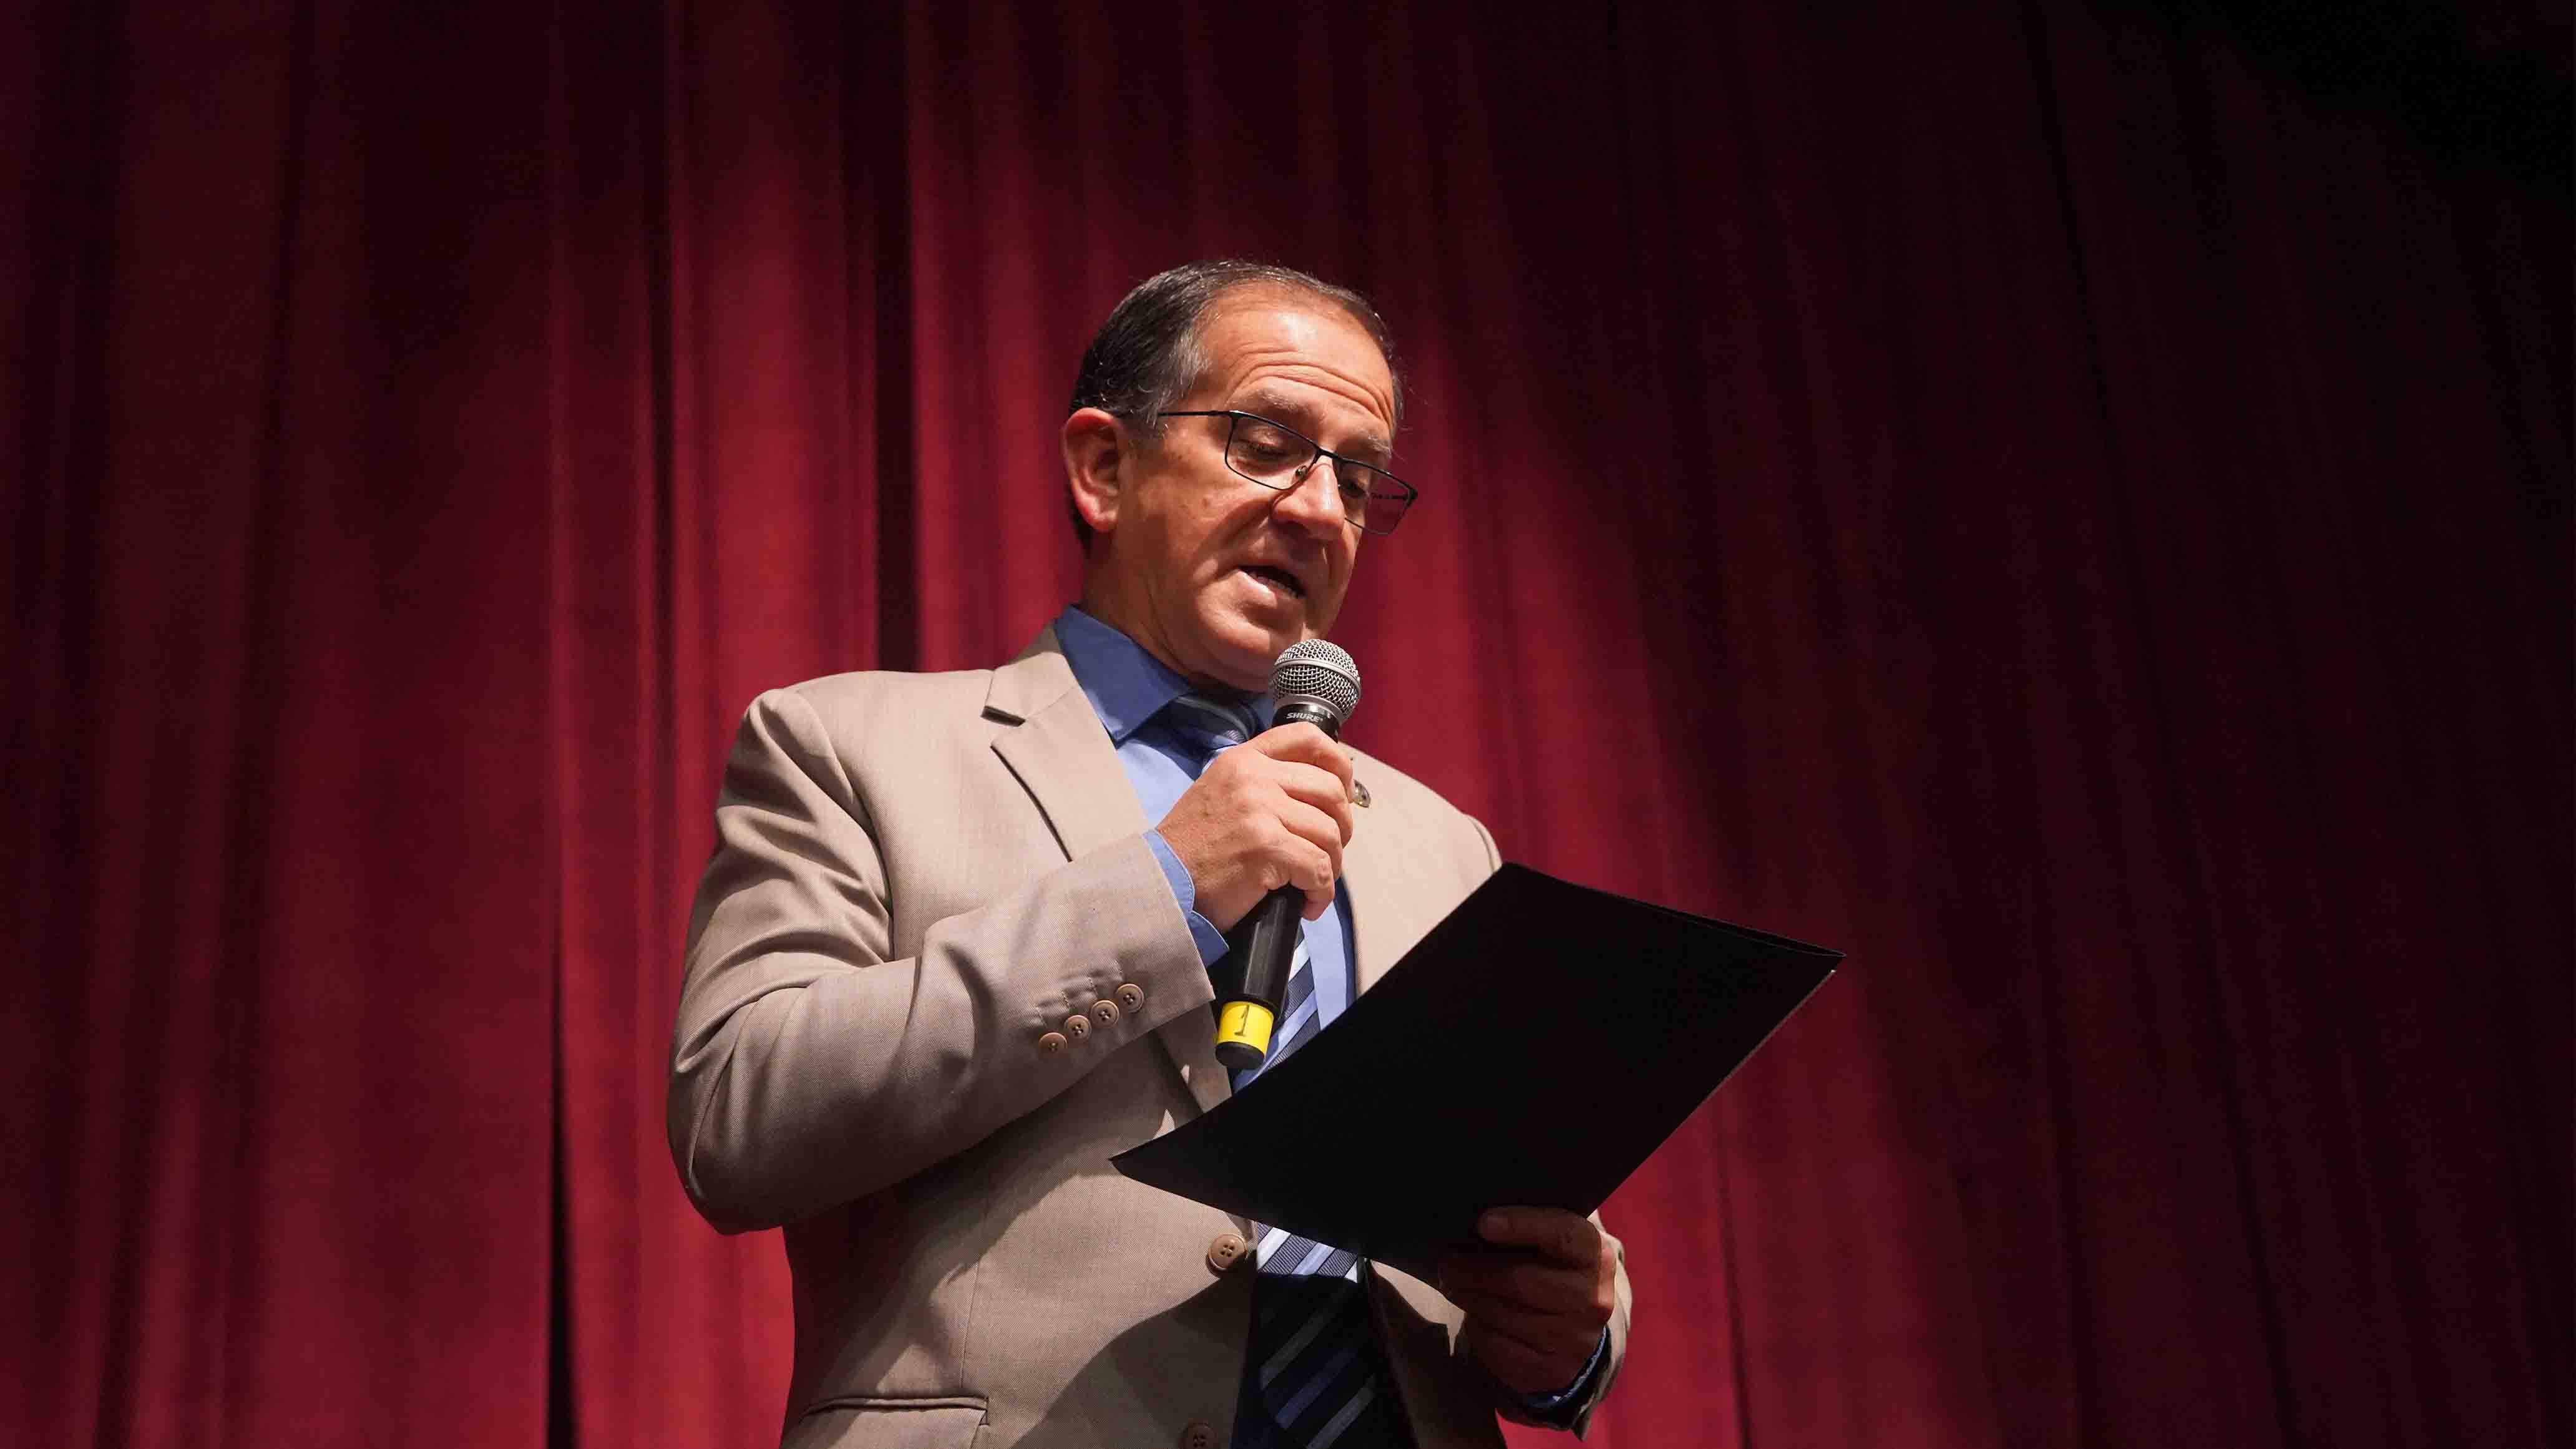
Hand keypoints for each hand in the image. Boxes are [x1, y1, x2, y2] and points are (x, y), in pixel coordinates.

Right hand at [1155, 723, 1355, 929]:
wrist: (1161, 882)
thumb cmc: (1192, 847)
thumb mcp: (1221, 792)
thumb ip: (1262, 782)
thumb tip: (1318, 792)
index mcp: (1244, 759)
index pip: (1307, 737)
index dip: (1339, 763)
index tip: (1345, 791)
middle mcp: (1253, 777)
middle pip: (1330, 790)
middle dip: (1342, 826)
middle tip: (1330, 850)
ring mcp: (1260, 810)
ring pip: (1330, 833)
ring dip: (1332, 864)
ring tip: (1314, 882)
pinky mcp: (1265, 847)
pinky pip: (1318, 868)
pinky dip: (1321, 892)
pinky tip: (1309, 903)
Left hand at [1439, 1207, 1615, 1397]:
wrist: (1578, 1327)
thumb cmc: (1554, 1269)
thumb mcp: (1555, 1243)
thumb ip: (1531, 1228)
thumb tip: (1477, 1224)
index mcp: (1596, 1255)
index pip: (1562, 1235)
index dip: (1521, 1225)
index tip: (1483, 1222)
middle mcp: (1593, 1298)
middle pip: (1522, 1282)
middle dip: (1475, 1271)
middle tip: (1447, 1263)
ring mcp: (1576, 1338)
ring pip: (1507, 1316)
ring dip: (1470, 1298)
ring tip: (1451, 1284)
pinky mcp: (1554, 1369)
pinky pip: (1502, 1347)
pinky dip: (1479, 1328)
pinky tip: (1472, 1314)